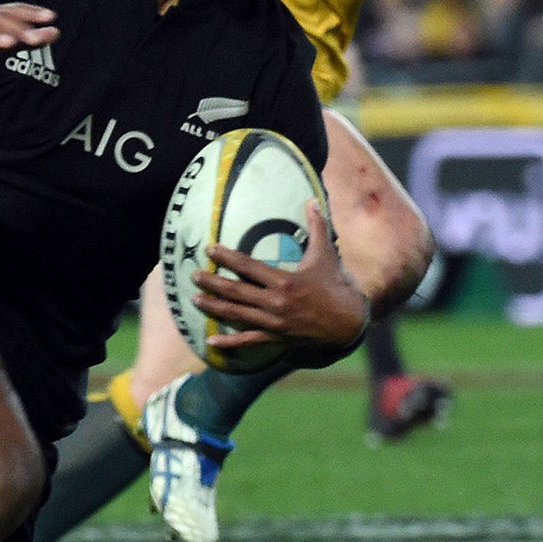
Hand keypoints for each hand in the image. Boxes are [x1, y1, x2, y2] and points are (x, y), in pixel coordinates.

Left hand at [195, 204, 369, 353]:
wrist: (349, 322)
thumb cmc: (335, 285)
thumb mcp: (326, 254)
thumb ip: (317, 226)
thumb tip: (311, 199)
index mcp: (284, 281)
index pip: (248, 266)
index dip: (226, 257)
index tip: (209, 249)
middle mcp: (275, 302)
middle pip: (236, 291)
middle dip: (212, 282)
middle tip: (193, 274)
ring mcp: (274, 322)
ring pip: (237, 314)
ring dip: (214, 307)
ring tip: (194, 299)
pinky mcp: (276, 337)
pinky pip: (249, 340)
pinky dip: (230, 342)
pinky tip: (211, 341)